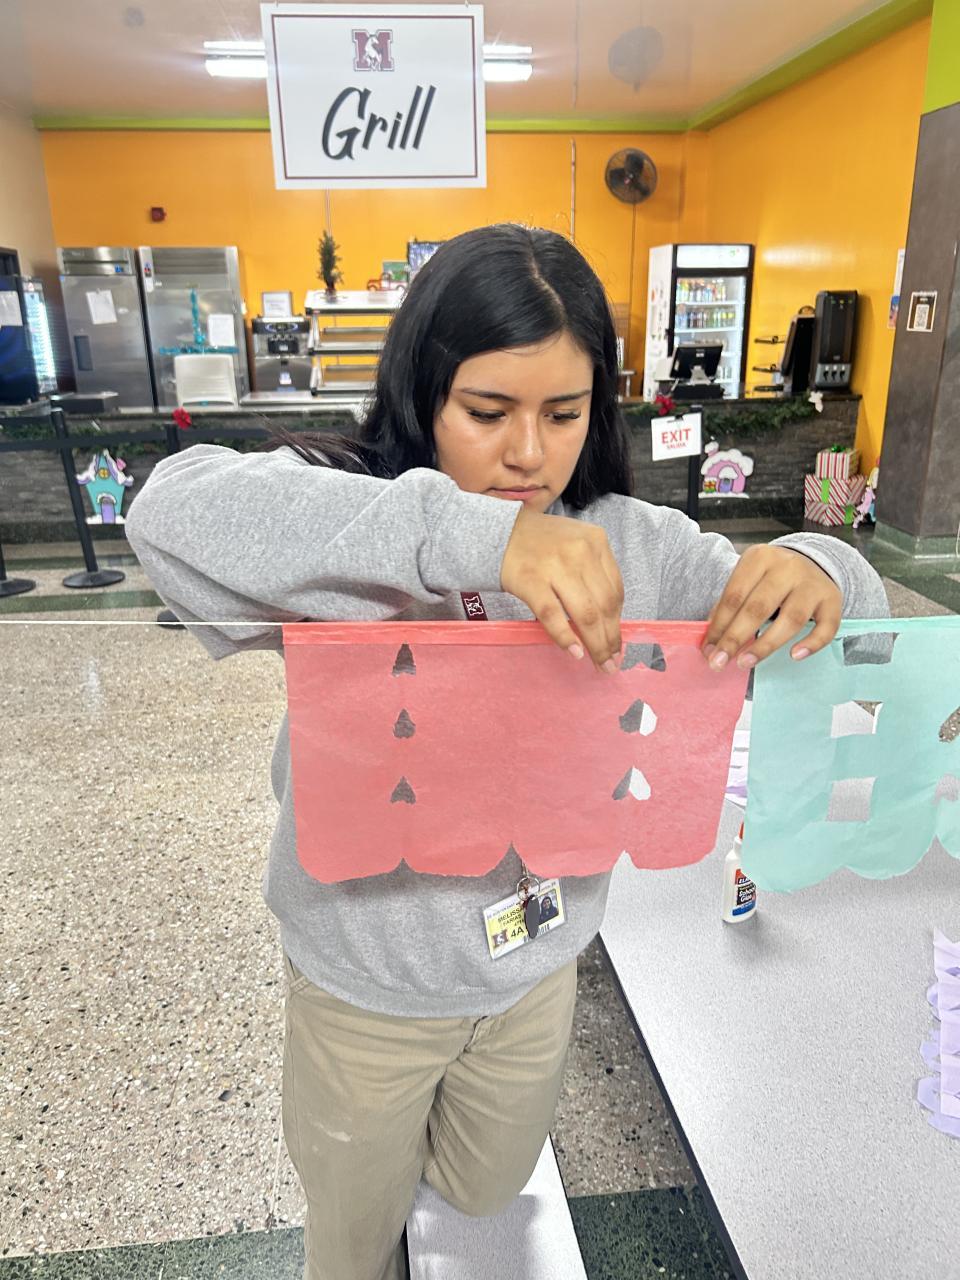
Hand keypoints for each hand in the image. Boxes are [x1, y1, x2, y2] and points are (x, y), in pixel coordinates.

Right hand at [501, 508, 623, 670]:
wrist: (498, 533)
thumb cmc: (541, 544)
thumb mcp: (576, 545)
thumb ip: (594, 573)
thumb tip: (608, 621)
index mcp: (596, 541)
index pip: (616, 590)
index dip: (618, 622)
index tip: (617, 643)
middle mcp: (580, 552)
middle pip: (605, 605)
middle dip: (611, 639)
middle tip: (612, 663)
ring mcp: (555, 566)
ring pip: (585, 613)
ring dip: (595, 644)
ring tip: (600, 664)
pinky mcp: (531, 581)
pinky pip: (553, 615)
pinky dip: (566, 637)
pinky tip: (574, 652)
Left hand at [703, 545, 841, 670]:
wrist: (812, 562)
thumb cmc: (771, 578)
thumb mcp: (748, 579)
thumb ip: (730, 606)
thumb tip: (711, 642)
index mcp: (759, 558)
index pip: (734, 595)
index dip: (719, 625)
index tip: (708, 650)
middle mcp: (788, 567)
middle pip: (758, 607)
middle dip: (735, 638)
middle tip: (719, 662)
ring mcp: (812, 583)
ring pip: (791, 619)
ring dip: (766, 645)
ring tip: (746, 662)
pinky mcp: (832, 599)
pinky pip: (826, 626)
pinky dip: (812, 643)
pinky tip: (795, 655)